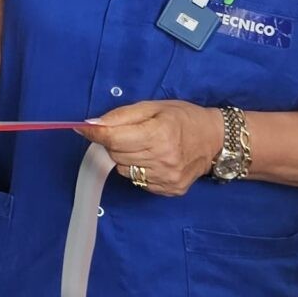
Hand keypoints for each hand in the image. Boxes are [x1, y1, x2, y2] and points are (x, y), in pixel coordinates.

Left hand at [79, 100, 223, 198]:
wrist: (215, 140)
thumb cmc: (182, 118)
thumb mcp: (152, 107)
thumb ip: (121, 116)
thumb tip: (93, 124)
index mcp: (159, 134)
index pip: (114, 139)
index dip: (95, 134)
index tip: (82, 129)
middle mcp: (163, 160)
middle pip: (116, 155)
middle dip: (113, 143)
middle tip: (126, 133)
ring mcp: (166, 178)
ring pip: (124, 170)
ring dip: (125, 157)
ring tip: (142, 146)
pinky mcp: (169, 190)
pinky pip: (138, 181)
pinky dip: (138, 169)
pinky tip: (152, 159)